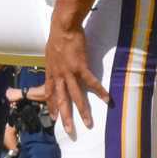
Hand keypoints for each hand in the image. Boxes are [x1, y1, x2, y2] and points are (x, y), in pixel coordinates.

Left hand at [41, 22, 105, 139]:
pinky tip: (107, 99)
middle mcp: (59, 76)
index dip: (52, 106)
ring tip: (89, 123)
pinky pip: (91, 82)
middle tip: (68, 131)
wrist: (63, 26)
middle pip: (61, 100)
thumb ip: (53, 63)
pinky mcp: (81, 67)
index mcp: (51, 72)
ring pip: (76, 96)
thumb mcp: (50, 53)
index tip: (53, 117)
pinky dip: (100, 91)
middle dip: (65, 117)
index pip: (50, 93)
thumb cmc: (57, 36)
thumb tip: (55, 66)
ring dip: (83, 111)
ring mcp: (69, 73)